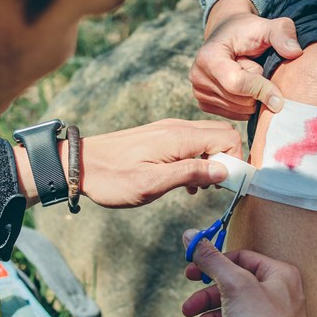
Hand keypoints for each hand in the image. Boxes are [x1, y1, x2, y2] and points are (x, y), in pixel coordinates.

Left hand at [76, 119, 241, 207]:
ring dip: (212, 162)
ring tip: (199, 188)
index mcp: (179, 137)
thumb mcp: (152, 183)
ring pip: (207, 138)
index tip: (228, 185)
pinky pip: (191, 142)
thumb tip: (224, 170)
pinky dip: (197, 160)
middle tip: (215, 187)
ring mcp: (168, 130)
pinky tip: (185, 182)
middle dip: (227, 159)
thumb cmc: (113, 178)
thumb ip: (190, 173)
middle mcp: (177, 128)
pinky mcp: (160, 137)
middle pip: (221, 133)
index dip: (236, 161)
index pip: (228, 137)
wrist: (81, 165)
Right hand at [181, 232, 313, 316]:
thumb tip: (191, 236)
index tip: (191, 272)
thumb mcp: (233, 283)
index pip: (241, 259)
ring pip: (234, 314)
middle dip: (207, 299)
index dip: (214, 264)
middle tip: (188, 307)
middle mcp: (280, 296)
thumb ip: (211, 259)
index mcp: (279, 275)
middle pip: (234, 288)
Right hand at [190, 0, 302, 120]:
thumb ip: (282, 33)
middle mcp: (198, 77)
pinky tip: (243, 87)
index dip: (262, 89)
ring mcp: (199, 93)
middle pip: (240, 100)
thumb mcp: (266, 26)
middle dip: (258, 89)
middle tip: (255, 68)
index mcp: (208, 57)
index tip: (281, 96)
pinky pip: (235, 115)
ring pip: (240, 110)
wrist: (228, 36)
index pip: (237, 83)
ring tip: (247, 75)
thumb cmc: (248, 31)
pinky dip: (246, 104)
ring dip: (253, 97)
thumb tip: (295, 52)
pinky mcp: (204, 104)